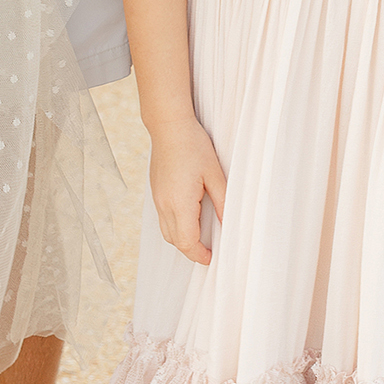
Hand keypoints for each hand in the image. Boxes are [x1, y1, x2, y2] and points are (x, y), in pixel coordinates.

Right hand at [147, 116, 226, 264]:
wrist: (169, 126)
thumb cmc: (193, 146)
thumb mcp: (214, 173)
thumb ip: (222, 201)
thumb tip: (228, 224)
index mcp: (180, 203)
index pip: (187, 242)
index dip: (199, 254)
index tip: (212, 257)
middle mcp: (165, 205)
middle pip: (175, 241)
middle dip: (191, 250)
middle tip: (208, 250)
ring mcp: (157, 199)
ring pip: (166, 232)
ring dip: (181, 239)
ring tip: (200, 237)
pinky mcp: (155, 192)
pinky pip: (163, 219)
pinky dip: (175, 226)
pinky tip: (188, 218)